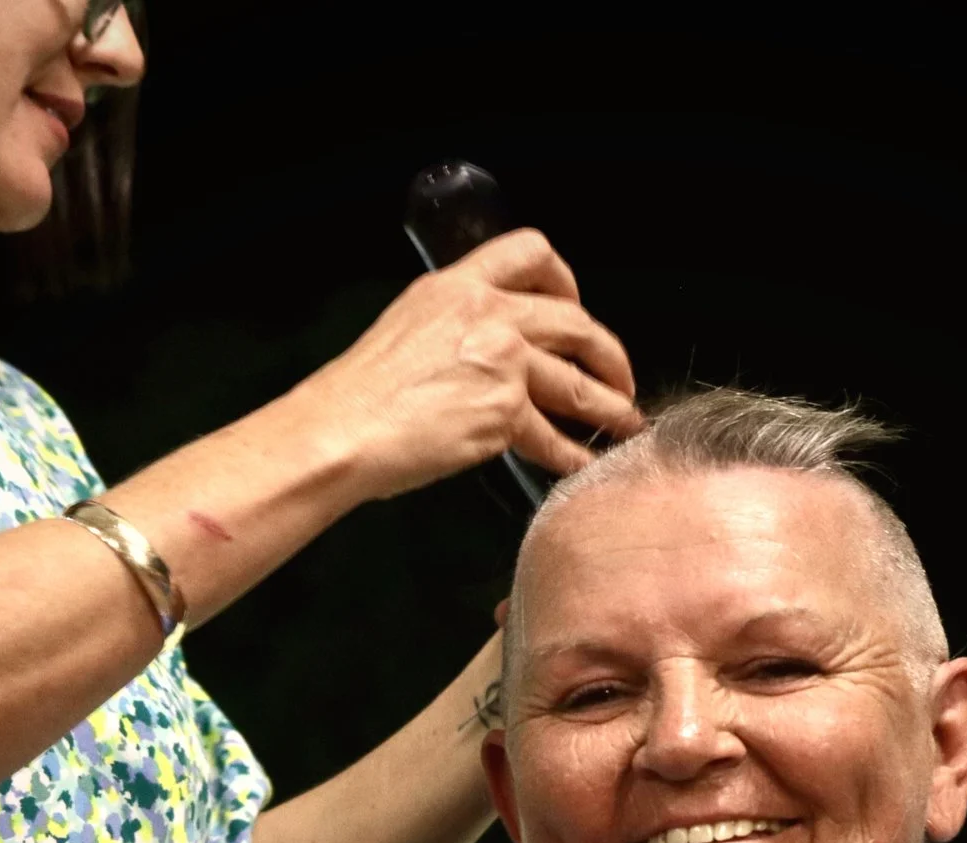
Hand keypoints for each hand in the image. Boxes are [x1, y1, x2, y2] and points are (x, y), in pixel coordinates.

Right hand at [290, 228, 641, 498]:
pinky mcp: (504, 412)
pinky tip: (583, 464)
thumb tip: (487, 352)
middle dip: (608, 352)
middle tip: (617, 376)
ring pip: (576, 382)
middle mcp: (486, 314)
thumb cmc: (358, 393)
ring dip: (609, 406)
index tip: (574, 305)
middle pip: (574, 321)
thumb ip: (455, 327)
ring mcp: (501, 361)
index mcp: (456, 287)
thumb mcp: (406, 327)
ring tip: (624, 424)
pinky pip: (554, 436)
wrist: (341, 430)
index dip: (565, 280)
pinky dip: (573, 454)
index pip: (529, 253)